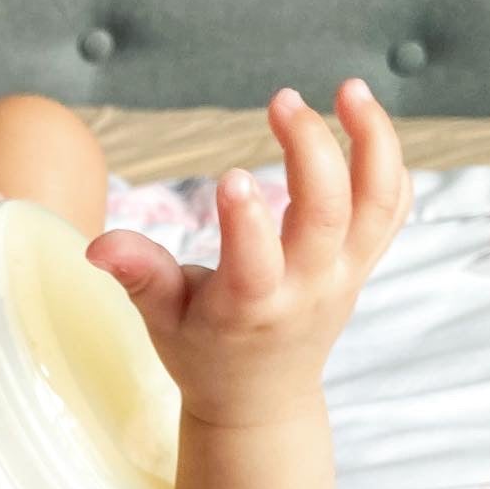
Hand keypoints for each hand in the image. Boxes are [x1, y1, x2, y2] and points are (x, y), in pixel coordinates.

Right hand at [86, 80, 413, 425]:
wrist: (261, 399)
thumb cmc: (203, 353)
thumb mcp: (161, 321)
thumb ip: (139, 277)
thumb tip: (96, 245)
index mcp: (249, 307)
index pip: (257, 262)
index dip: (247, 219)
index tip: (230, 175)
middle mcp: (306, 289)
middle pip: (327, 216)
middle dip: (311, 150)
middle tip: (281, 100)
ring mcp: (342, 275)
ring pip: (377, 205)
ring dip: (373, 141)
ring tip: (349, 89)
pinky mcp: (362, 264)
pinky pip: (393, 210)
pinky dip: (390, 162)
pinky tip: (365, 121)